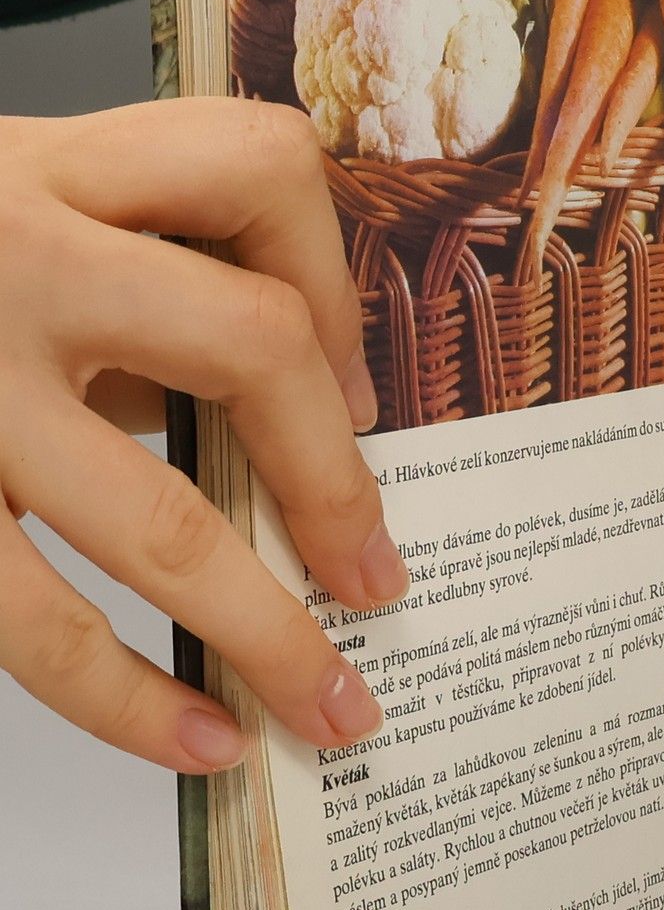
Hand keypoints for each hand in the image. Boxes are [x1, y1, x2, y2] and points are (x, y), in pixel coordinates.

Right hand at [0, 101, 403, 772]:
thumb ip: (122, 283)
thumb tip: (290, 423)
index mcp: (49, 170)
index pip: (256, 170)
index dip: (334, 282)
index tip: (352, 390)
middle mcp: (7, 259)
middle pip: (252, 345)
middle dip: (339, 482)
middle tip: (379, 577)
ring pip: (160, 523)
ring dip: (271, 635)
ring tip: (335, 707)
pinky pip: (34, 622)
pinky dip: (128, 700)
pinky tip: (196, 739)